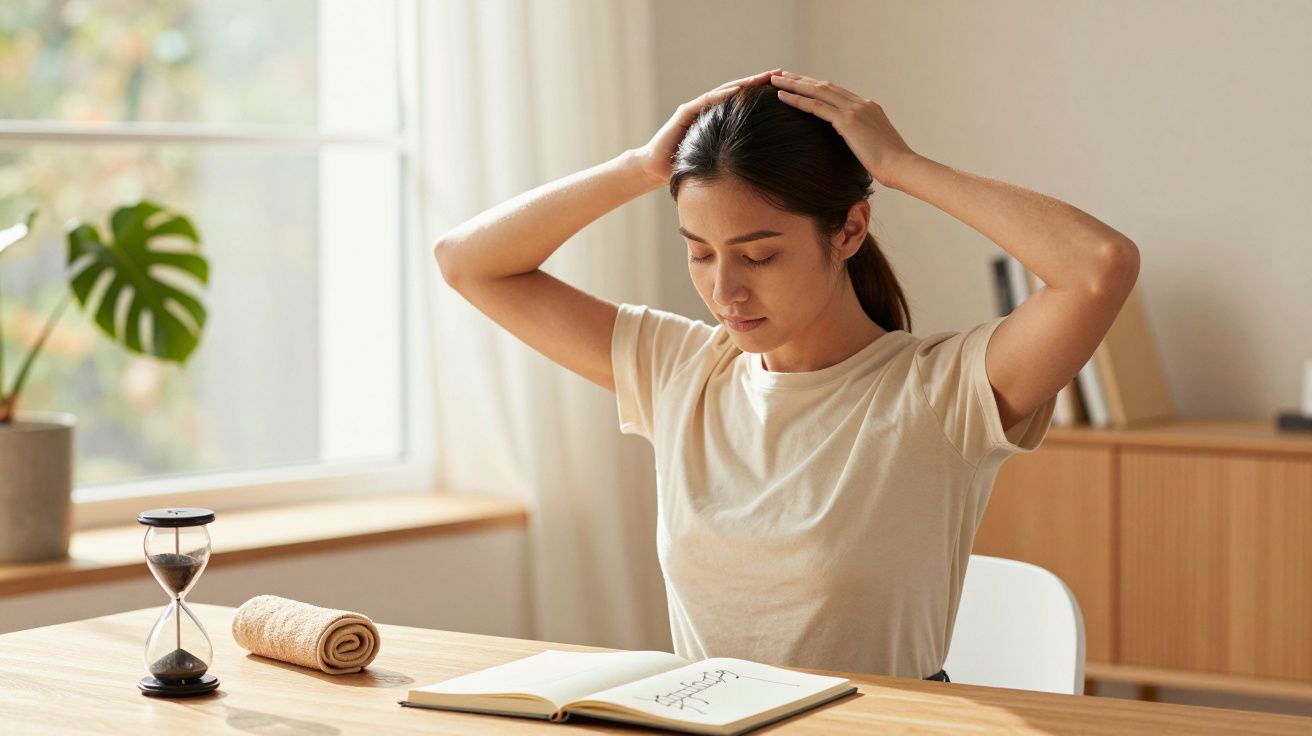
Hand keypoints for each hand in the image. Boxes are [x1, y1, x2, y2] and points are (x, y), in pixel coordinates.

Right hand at [632, 68, 781, 184]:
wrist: (655, 169)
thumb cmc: (685, 167)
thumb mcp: (715, 161)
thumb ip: (732, 156)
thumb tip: (760, 167)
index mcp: (715, 118)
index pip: (743, 103)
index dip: (762, 95)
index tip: (785, 89)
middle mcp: (706, 109)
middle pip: (737, 92)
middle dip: (758, 82)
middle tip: (782, 74)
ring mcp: (695, 108)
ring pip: (724, 92)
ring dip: (744, 84)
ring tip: (763, 77)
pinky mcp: (684, 113)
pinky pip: (706, 101)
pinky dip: (722, 95)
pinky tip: (737, 90)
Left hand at [770, 70, 918, 188]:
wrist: (902, 167)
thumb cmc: (891, 165)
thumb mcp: (875, 147)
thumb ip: (862, 140)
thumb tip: (853, 147)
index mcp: (869, 108)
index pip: (837, 92)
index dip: (817, 86)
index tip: (802, 83)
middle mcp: (861, 104)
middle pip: (825, 85)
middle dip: (802, 79)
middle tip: (782, 74)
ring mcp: (854, 110)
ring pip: (818, 91)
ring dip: (794, 84)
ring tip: (775, 79)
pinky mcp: (847, 121)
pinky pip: (816, 106)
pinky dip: (797, 99)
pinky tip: (782, 96)